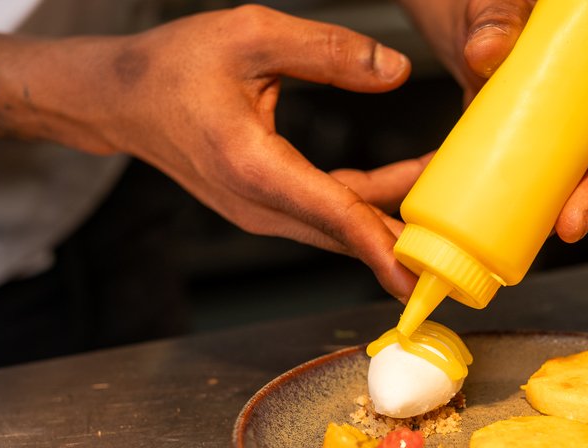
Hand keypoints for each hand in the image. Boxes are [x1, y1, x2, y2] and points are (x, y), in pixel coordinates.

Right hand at [93, 6, 424, 299]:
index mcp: (254, 166)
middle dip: (407, 239)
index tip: (421, 274)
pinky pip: (327, 217)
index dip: (384, 243)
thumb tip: (395, 72)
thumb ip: (327, 50)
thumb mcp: (250, 35)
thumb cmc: (175, 67)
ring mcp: (263, 214)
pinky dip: (367, 209)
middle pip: (347, 233)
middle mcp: (260, 205)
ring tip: (448, 200)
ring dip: (392, 221)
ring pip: (341, 230)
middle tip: (464, 236)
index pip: (335, 213)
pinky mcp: (268, 209)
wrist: (123, 100)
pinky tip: (404, 187)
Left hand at [399, 0, 587, 241]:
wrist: (470, 27)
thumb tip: (486, 51)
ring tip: (564, 228)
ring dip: (584, 205)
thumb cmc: (501, 5)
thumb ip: (496, 16)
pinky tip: (534, 230)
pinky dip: (547, 209)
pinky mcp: (549, 151)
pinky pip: (558, 184)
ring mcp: (579, 127)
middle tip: (579, 211)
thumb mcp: (499, 1)